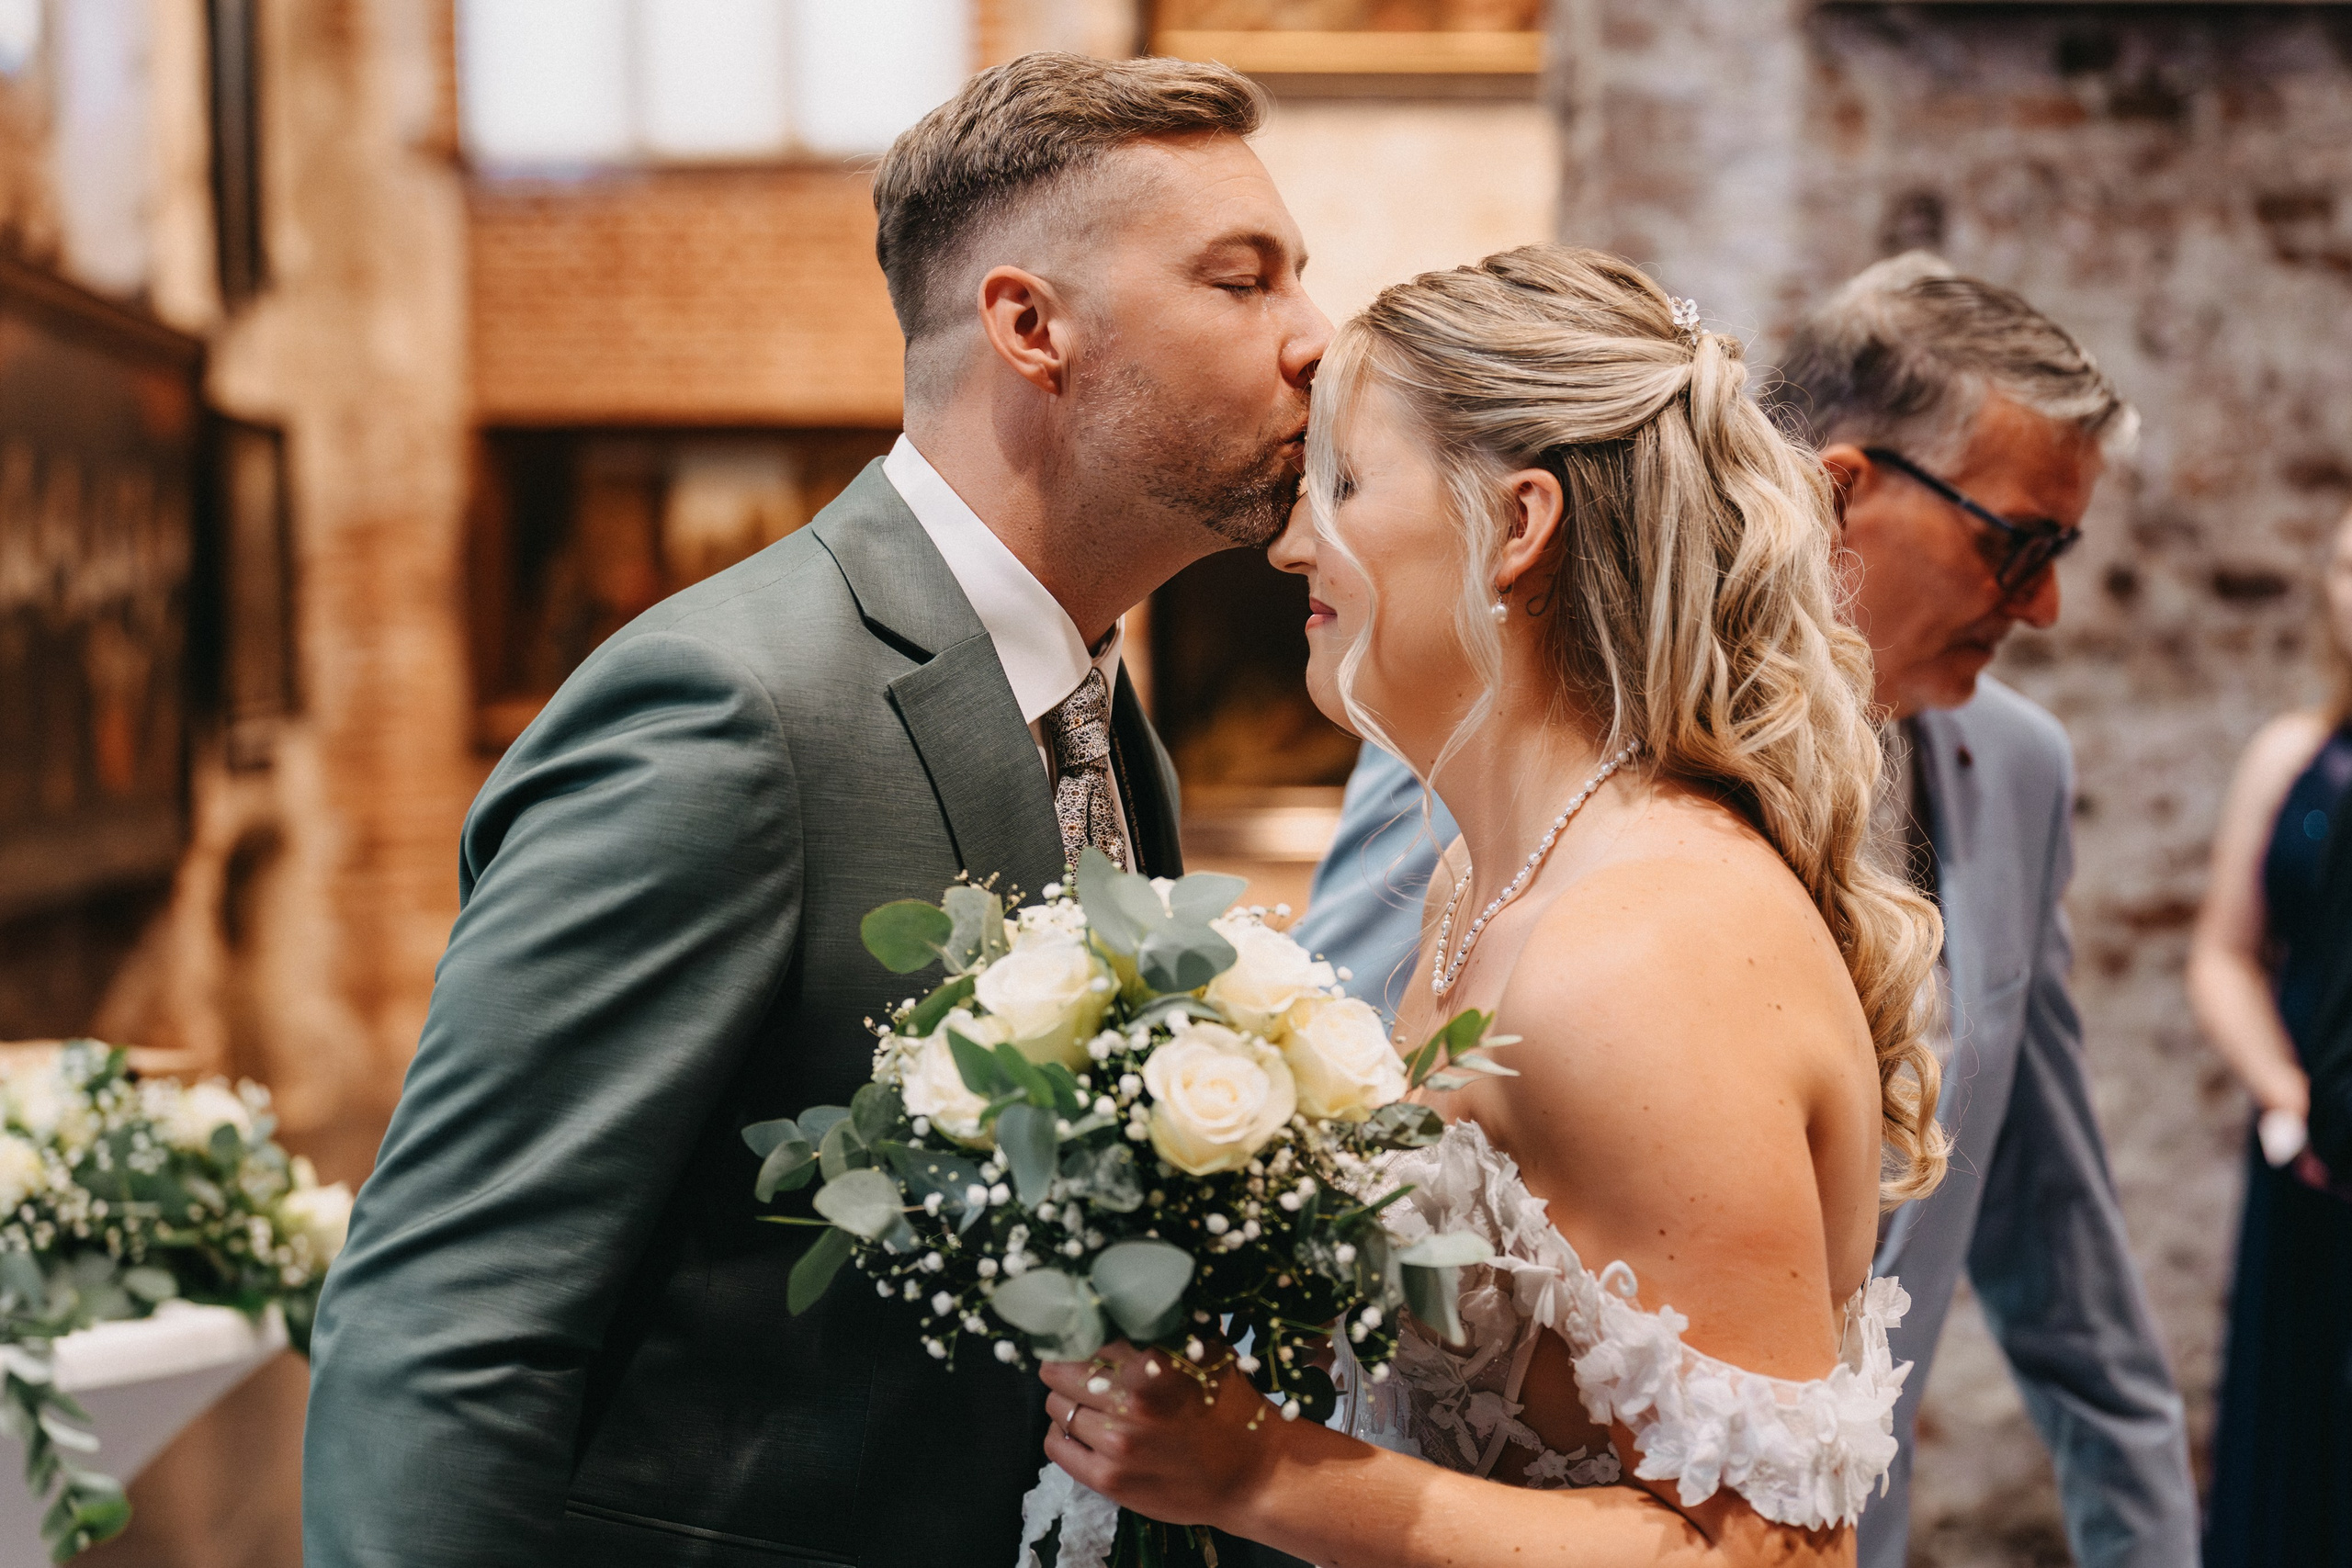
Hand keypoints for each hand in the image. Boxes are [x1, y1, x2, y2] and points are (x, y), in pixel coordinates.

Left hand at [1038, 1339, 1283, 1528]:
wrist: (1254, 1475)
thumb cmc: (1230, 1406)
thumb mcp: (1206, 1351)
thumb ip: (1165, 1324)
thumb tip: (1120, 1296)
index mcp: (1154, 1361)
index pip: (1083, 1334)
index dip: (1079, 1334)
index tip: (1081, 1338)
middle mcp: (1131, 1400)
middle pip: (1057, 1370)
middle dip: (1067, 1368)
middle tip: (1082, 1372)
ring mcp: (1117, 1443)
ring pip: (1055, 1407)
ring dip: (1067, 1402)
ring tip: (1090, 1404)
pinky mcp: (1109, 1479)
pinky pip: (1056, 1446)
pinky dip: (1063, 1435)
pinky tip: (1084, 1431)